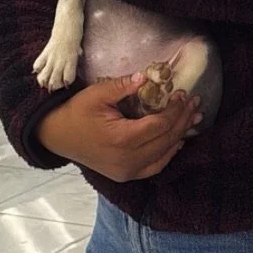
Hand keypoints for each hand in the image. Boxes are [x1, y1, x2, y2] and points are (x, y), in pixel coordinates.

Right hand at [36, 75, 199, 181]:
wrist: (57, 136)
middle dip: (182, 121)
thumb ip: (123, 86)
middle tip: (195, 104)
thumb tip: (147, 76)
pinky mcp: (125, 175)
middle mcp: (127, 160)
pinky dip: (167, 154)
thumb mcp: (97, 94)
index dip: (175, 110)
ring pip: (163, 155)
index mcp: (122, 139)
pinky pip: (153, 167)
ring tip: (194, 120)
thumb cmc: (76, 112)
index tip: (183, 94)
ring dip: (180, 137)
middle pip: (165, 141)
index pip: (159, 125)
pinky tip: (177, 141)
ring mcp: (127, 171)